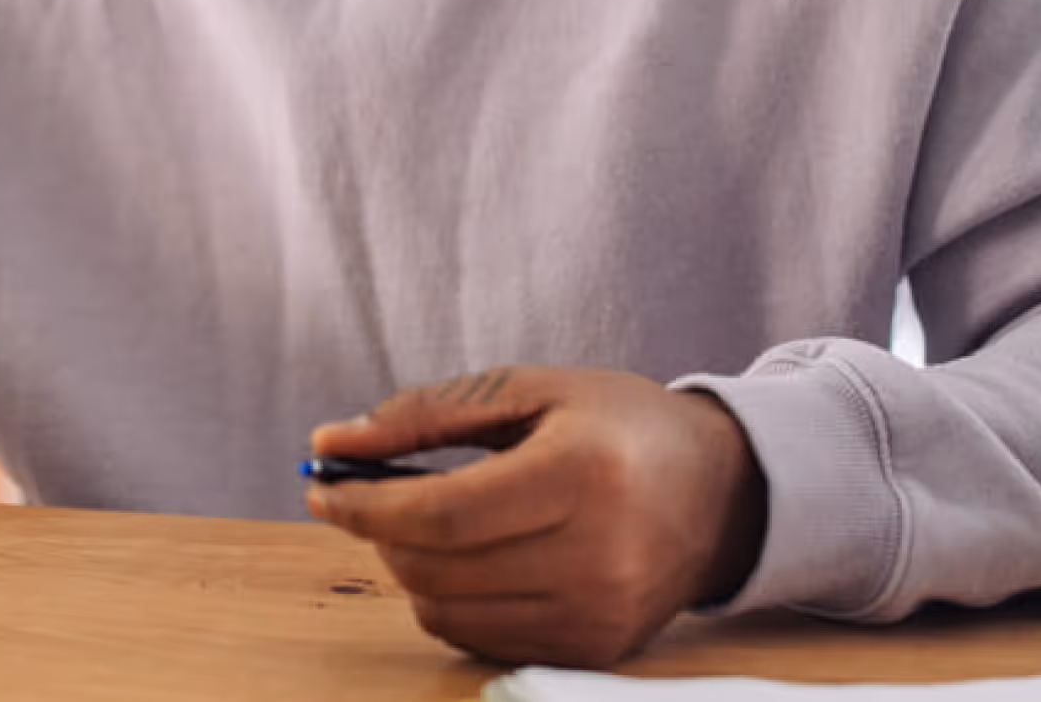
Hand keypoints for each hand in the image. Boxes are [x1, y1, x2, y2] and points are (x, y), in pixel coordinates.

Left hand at [305, 366, 767, 668]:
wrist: (719, 491)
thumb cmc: (617, 427)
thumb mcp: (530, 391)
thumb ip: (427, 413)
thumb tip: (333, 441)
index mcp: (582, 473)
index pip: (443, 513)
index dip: (367, 505)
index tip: (321, 486)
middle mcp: (598, 555)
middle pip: (438, 568)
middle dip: (380, 533)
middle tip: (370, 497)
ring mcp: (600, 613)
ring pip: (447, 613)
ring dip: (412, 569)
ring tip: (428, 523)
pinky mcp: (598, 649)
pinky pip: (481, 639)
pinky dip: (452, 602)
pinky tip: (469, 560)